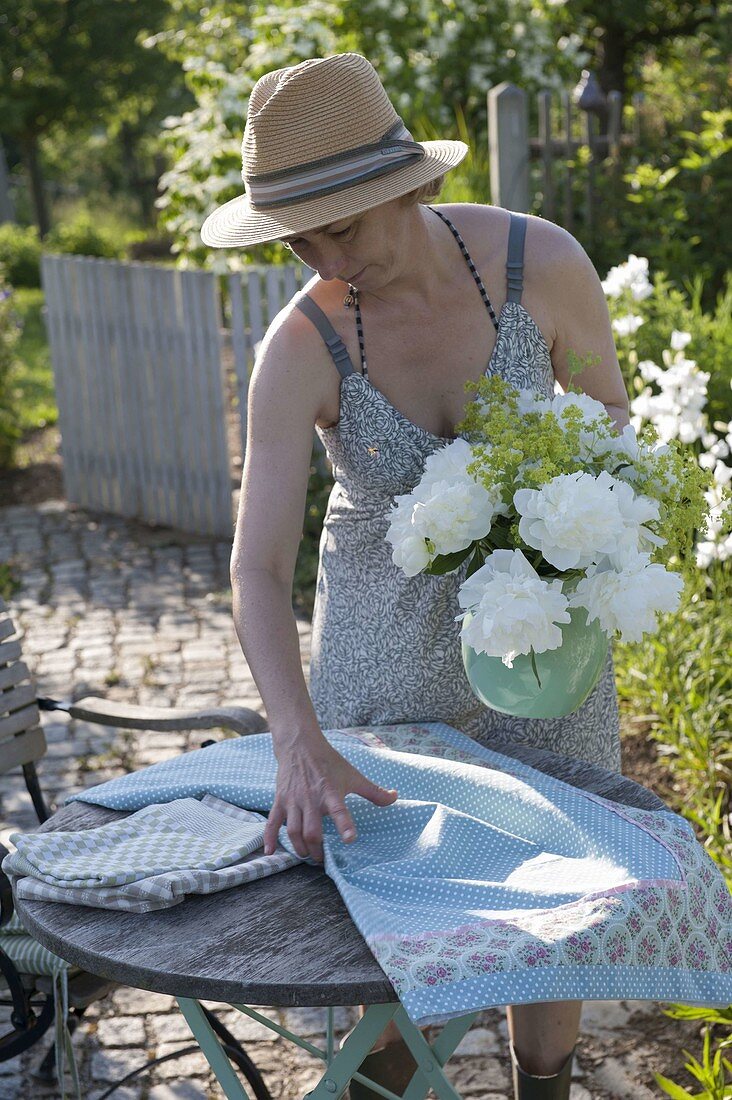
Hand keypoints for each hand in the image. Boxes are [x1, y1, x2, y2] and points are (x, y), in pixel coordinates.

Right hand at [263, 739, 397, 862]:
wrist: (300, 745)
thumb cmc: (329, 762)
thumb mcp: (353, 775)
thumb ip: (373, 791)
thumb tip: (395, 797)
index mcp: (330, 792)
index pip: (339, 811)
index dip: (345, 825)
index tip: (350, 839)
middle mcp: (311, 799)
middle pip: (311, 831)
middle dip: (316, 850)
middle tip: (322, 860)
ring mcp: (293, 801)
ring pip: (293, 831)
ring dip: (299, 848)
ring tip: (307, 856)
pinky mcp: (280, 800)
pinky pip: (273, 823)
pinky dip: (270, 839)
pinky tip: (270, 853)